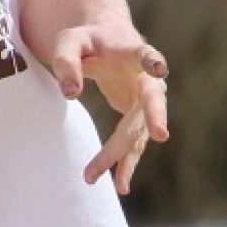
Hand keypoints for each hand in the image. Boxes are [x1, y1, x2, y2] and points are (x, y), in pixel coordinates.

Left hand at [47, 24, 169, 193]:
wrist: (106, 44)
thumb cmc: (87, 40)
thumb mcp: (69, 42)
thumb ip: (67, 62)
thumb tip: (70, 95)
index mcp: (133, 52)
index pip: (146, 55)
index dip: (153, 61)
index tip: (160, 69)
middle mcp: (147, 79)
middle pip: (152, 100)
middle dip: (155, 117)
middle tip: (159, 133)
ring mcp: (146, 101)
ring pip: (139, 130)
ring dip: (126, 155)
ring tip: (119, 185)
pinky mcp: (138, 118)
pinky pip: (133, 142)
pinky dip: (125, 163)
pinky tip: (120, 185)